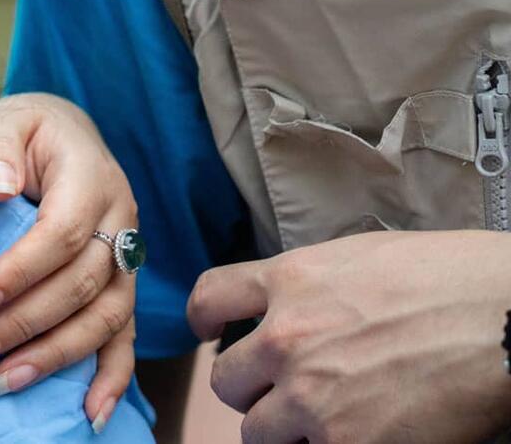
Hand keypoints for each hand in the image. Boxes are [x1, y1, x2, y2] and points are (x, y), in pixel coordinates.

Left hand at [0, 92, 137, 428]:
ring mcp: (127, 254)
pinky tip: (92, 414)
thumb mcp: (1, 121)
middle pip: (80, 284)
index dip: (17, 274)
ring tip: (4, 380)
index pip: (58, 235)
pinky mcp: (123, 283)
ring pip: (105, 317)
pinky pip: (127, 335)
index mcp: (89, 176)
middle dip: (24, 324)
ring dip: (56, 356)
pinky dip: (113, 377)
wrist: (58, 133)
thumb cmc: (22, 130)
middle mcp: (120, 218)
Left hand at [191, 230, 510, 443]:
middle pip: (225, 379)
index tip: (208, 332)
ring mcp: (312, 396)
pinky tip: (356, 436)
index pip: (210, 299)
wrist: (504, 319)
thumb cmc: (448, 280)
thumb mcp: (359, 258)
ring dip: (282, 429)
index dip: (203, 320)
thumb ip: (309, 287)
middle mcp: (287, 338)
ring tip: (322, 420)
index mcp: (289, 281)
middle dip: (250, 387)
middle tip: (280, 390)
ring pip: (256, 431)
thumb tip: (288, 309)